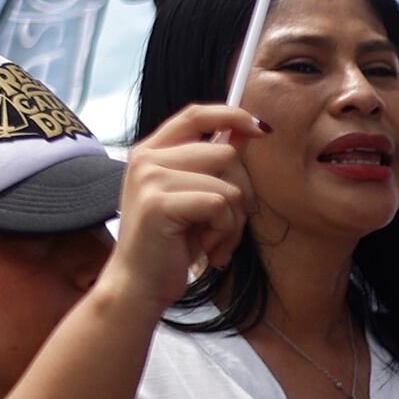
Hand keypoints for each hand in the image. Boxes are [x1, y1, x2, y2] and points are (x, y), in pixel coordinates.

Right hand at [109, 101, 259, 303]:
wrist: (137, 284)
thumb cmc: (168, 243)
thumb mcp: (190, 195)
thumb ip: (212, 163)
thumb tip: (248, 131)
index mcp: (151, 151)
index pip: (196, 114)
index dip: (233, 115)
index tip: (261, 129)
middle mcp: (147, 159)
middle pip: (225, 153)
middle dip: (241, 193)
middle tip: (225, 225)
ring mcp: (150, 179)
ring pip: (228, 184)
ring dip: (233, 220)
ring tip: (212, 240)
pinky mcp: (160, 204)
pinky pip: (220, 205)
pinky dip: (223, 231)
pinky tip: (206, 248)